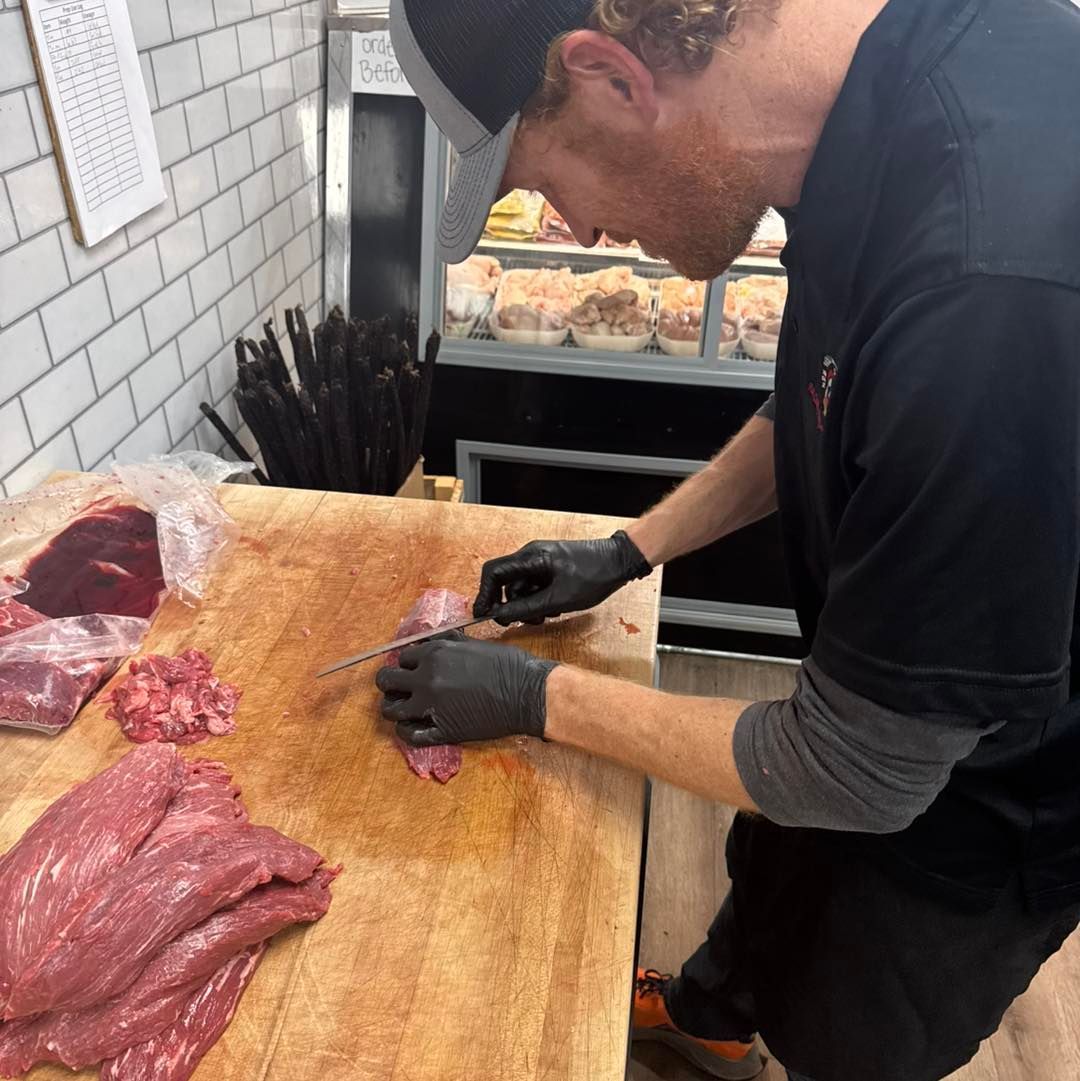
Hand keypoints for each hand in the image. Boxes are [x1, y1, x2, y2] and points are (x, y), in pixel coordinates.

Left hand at [375, 632, 557, 746]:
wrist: (527, 693)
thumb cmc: (508, 665)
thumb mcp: (474, 643)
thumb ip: (448, 643)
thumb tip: (433, 642)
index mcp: (435, 654)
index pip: (401, 658)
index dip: (405, 665)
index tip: (410, 670)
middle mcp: (426, 679)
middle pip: (387, 681)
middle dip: (390, 683)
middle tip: (398, 688)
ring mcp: (431, 707)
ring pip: (391, 710)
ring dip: (392, 708)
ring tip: (401, 709)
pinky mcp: (442, 731)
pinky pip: (410, 735)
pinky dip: (406, 732)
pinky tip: (411, 728)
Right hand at [473, 530, 651, 625]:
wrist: (619, 561)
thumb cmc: (593, 577)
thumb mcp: (558, 599)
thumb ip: (526, 608)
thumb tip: (500, 615)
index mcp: (530, 558)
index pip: (493, 573)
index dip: (484, 595)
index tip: (483, 614)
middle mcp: (531, 555)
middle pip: (507, 583)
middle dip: (513, 605)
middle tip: (527, 621)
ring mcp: (541, 560)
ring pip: (521, 586)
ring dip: (528, 605)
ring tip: (547, 616)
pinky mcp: (550, 566)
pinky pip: (534, 584)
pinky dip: (538, 599)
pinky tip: (554, 608)